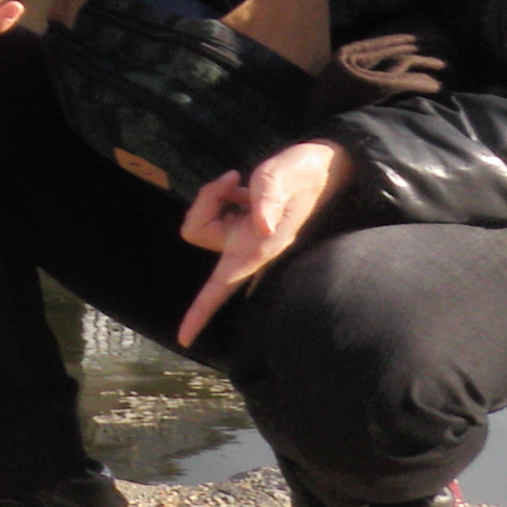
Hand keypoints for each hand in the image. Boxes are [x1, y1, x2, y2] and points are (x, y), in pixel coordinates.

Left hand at [175, 139, 351, 347]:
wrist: (323, 167)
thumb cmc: (304, 172)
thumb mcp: (284, 178)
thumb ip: (268, 197)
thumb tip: (260, 224)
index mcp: (257, 248)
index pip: (221, 287)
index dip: (199, 312)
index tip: (182, 338)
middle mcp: (247, 246)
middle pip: (197, 231)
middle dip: (205, 201)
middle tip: (232, 178)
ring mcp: (243, 235)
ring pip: (203, 219)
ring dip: (214, 196)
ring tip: (240, 181)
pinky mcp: (242, 221)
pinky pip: (214, 209)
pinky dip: (221, 193)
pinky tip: (242, 185)